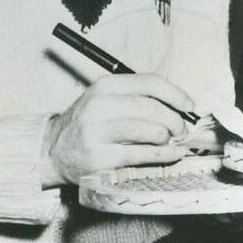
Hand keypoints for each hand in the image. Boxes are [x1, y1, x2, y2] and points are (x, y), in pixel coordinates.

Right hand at [41, 72, 197, 186]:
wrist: (53, 151)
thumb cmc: (88, 124)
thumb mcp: (105, 100)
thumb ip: (136, 97)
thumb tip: (178, 104)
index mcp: (104, 87)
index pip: (149, 83)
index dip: (175, 94)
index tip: (189, 105)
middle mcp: (99, 107)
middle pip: (152, 108)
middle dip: (175, 120)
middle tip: (182, 129)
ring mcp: (98, 134)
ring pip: (150, 131)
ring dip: (169, 138)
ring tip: (173, 141)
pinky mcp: (101, 159)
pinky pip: (143, 155)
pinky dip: (164, 155)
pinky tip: (172, 154)